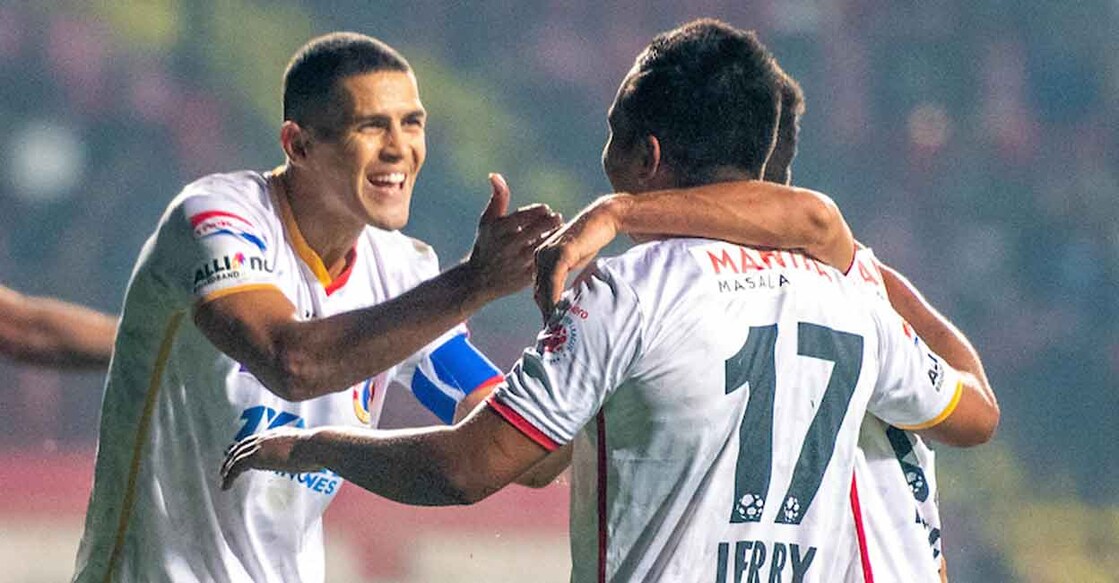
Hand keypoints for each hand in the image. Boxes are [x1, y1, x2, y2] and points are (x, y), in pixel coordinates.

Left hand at [220, 427, 321, 489]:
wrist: (314, 445)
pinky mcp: (256, 457)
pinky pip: (236, 467)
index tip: (238, 455)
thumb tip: (317, 465)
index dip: (244, 448)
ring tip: (223, 480)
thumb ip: (307, 455)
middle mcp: (265, 438)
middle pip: (241, 446)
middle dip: (231, 457)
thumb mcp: (309, 450)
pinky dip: (229, 477)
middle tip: (225, 468)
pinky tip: (226, 486)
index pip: (255, 440)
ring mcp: (259, 446)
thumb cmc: (317, 450)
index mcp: (276, 434)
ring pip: (236, 457)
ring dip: (227, 469)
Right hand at [464, 173, 562, 301]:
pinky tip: (555, 248)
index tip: (546, 209)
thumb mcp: (487, 221)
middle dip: (550, 222)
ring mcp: (516, 263)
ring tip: (558, 230)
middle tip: (557, 218)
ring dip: (553, 237)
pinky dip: (551, 254)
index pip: (524, 216)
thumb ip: (497, 198)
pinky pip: (543, 263)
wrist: (477, 280)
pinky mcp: (524, 278)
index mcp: (498, 230)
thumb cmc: (485, 244)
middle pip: (536, 230)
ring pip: (542, 246)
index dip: (539, 211)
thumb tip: (495, 175)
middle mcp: (506, 246)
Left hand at [533, 196, 621, 318]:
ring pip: (544, 287)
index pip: (539, 287)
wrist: (602, 219)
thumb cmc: (590, 241)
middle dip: (545, 311)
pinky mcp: (560, 253)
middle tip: (552, 330)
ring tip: (556, 325)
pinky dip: (555, 297)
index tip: (551, 323)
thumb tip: (564, 298)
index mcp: (540, 257)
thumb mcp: (573, 262)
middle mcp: (540, 255)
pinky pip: (554, 281)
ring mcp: (548, 253)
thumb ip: (564, 277)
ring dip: (549, 308)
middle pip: (538, 290)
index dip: (544, 307)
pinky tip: (559, 310)